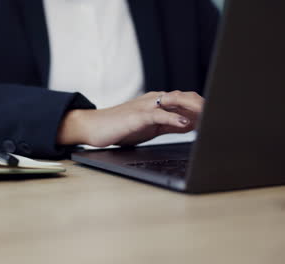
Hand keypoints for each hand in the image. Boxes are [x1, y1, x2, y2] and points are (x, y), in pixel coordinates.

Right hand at [57, 91, 203, 146]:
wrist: (93, 126)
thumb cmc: (119, 127)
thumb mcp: (148, 127)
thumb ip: (169, 124)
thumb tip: (190, 124)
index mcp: (158, 102)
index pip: (186, 101)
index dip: (203, 109)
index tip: (216, 118)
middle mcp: (154, 99)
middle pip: (186, 97)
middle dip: (204, 106)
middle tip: (219, 117)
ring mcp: (146, 105)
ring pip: (176, 101)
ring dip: (195, 109)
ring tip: (210, 117)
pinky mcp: (138, 115)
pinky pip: (160, 114)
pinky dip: (175, 118)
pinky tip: (186, 124)